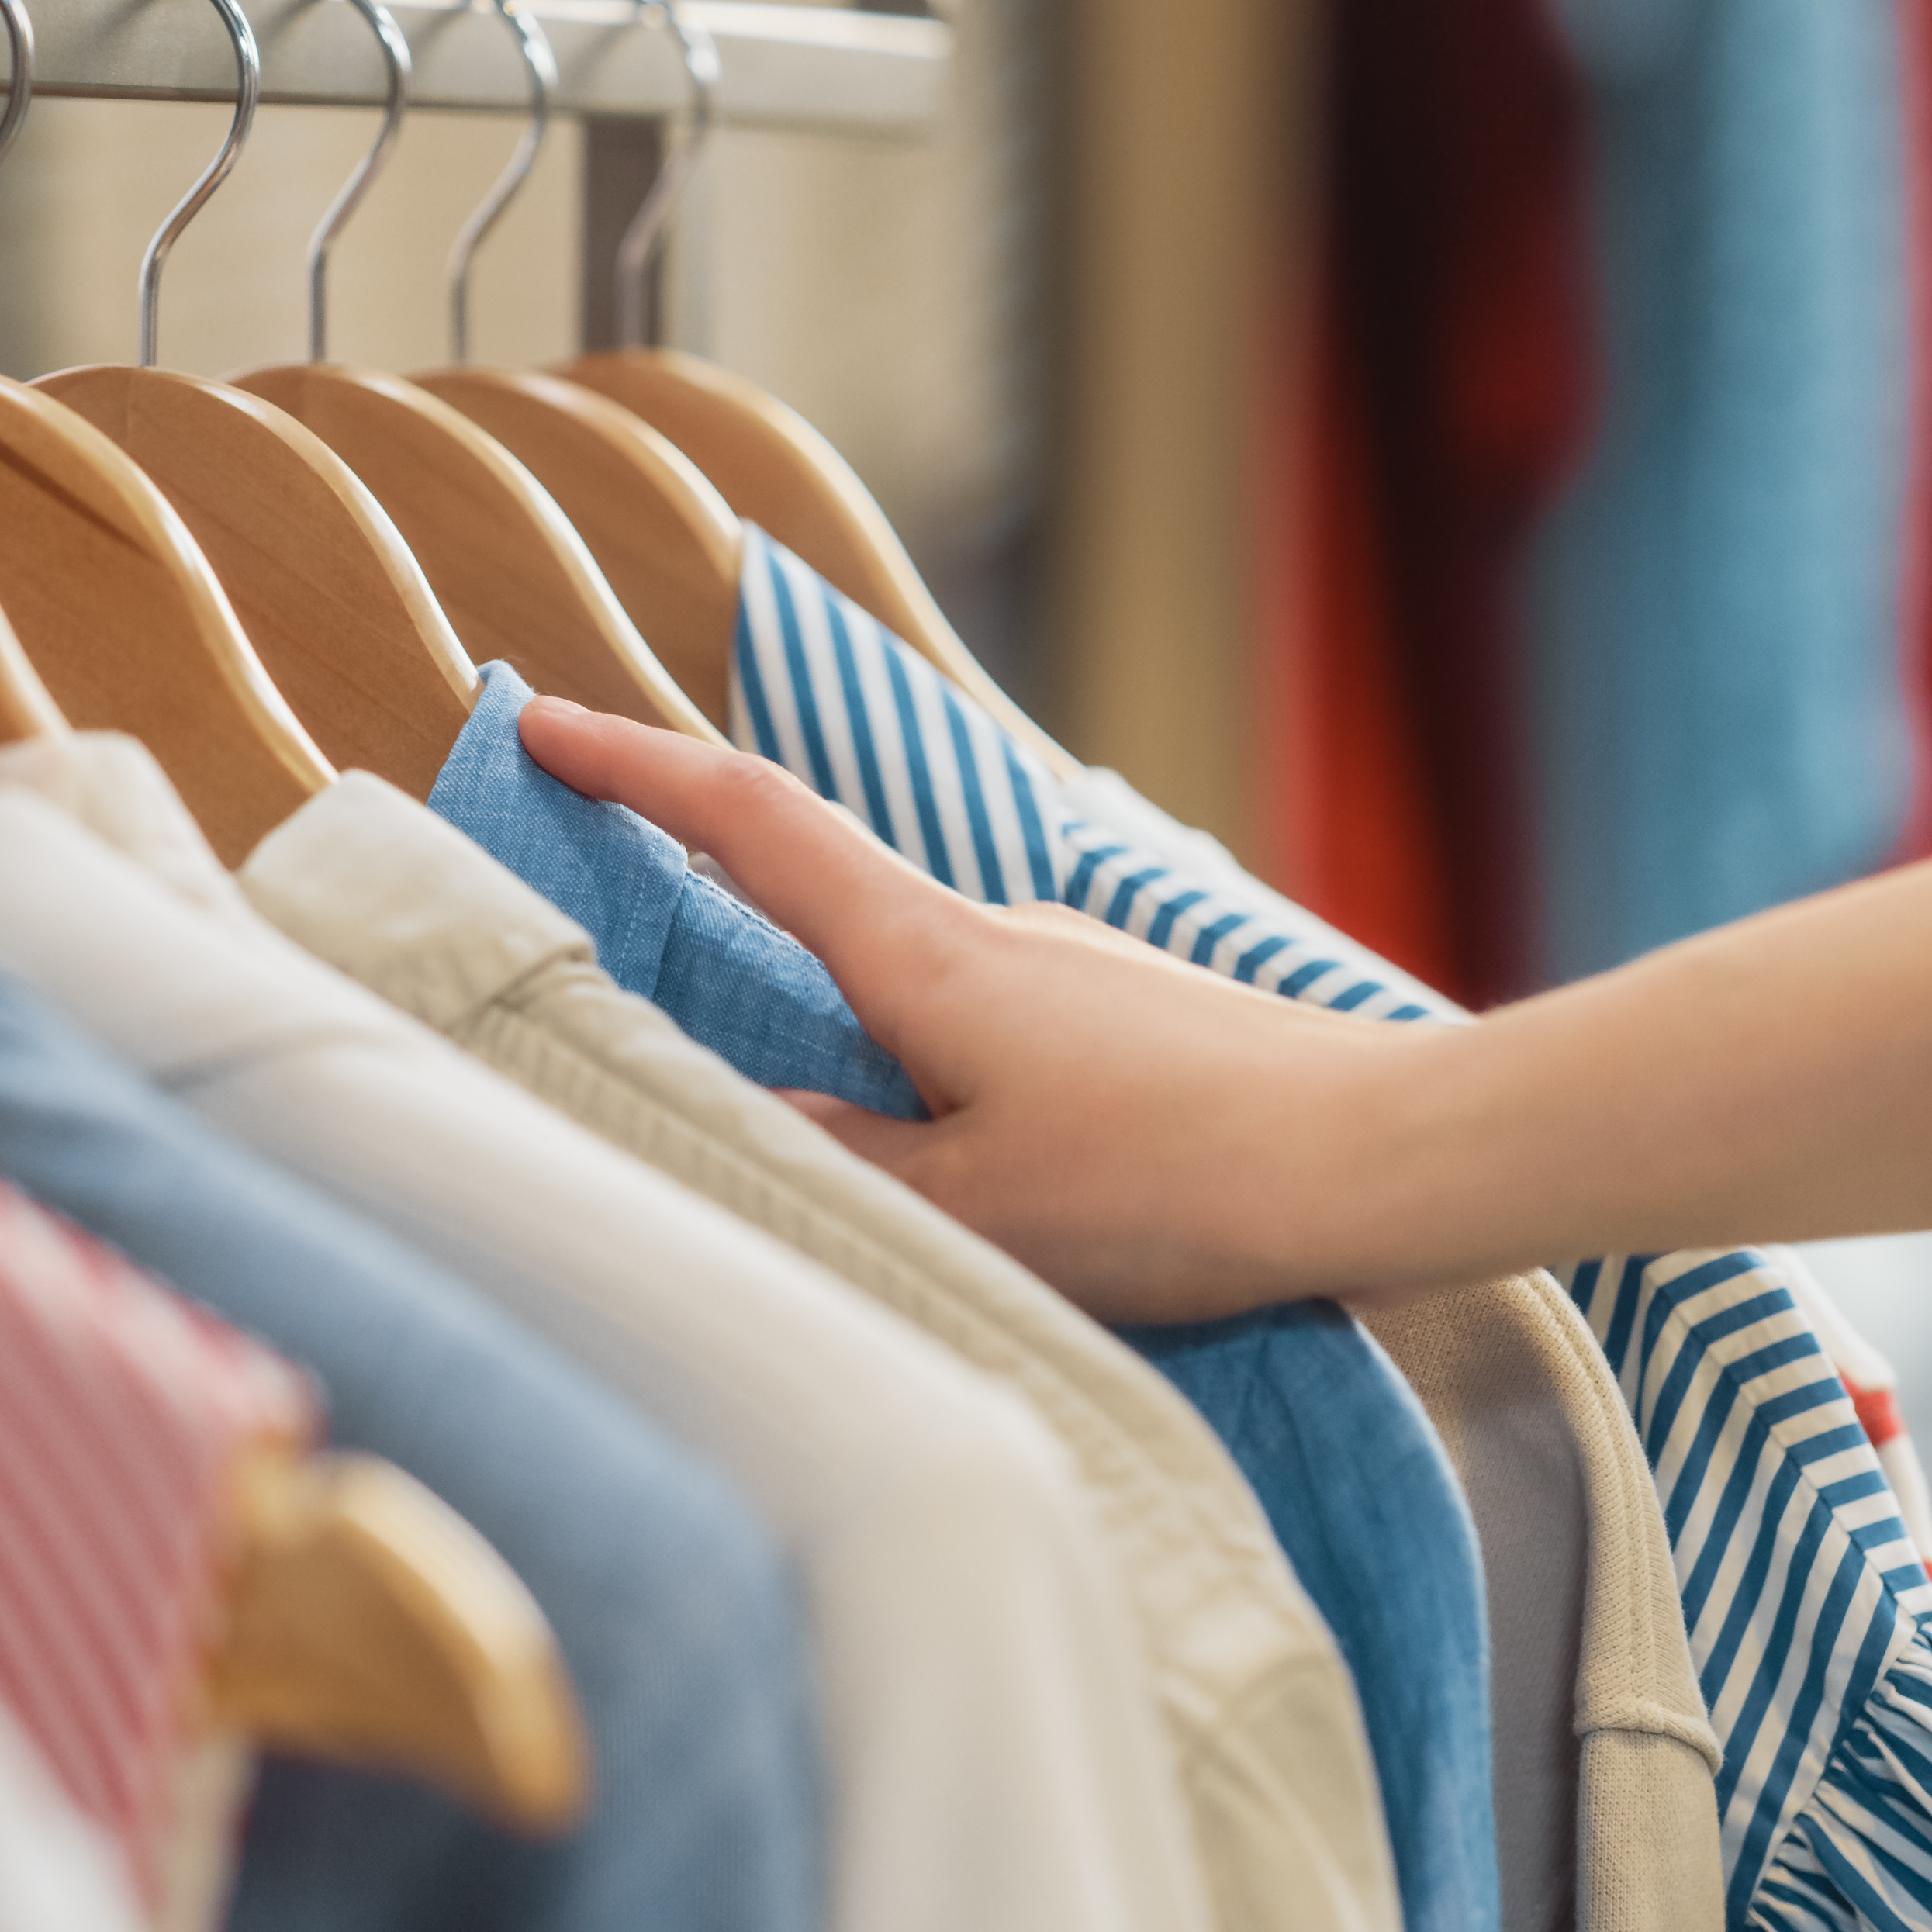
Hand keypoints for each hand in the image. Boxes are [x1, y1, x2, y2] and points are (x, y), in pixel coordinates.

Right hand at [516, 694, 1445, 1320]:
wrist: (1388, 1156)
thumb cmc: (1177, 1181)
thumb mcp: (976, 1208)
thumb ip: (846, 1162)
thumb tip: (758, 1120)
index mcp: (927, 955)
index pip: (749, 825)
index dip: (635, 769)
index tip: (543, 723)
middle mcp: (994, 932)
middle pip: (823, 897)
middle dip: (725, 914)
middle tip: (639, 946)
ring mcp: (1071, 967)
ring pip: (915, 987)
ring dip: (855, 1042)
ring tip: (849, 1161)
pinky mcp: (1132, 1019)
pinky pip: (994, 1034)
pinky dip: (943, 1080)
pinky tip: (987, 1185)